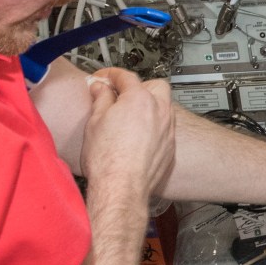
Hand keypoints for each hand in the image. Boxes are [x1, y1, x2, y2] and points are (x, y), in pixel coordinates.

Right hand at [81, 68, 175, 206]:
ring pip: (163, 107)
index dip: (111, 75)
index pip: (126, 76)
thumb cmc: (107, 159)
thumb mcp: (95, 121)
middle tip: (120, 96)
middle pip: (155, 86)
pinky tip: (137, 137)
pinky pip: (164, 128)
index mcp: (140, 99)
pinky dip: (153, 126)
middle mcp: (160, 111)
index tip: (103, 79)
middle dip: (139, 87)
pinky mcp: (170, 148)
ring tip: (128, 117)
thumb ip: (100, 99)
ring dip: (149, 106)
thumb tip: (100, 88)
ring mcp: (167, 130)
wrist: (121, 189)